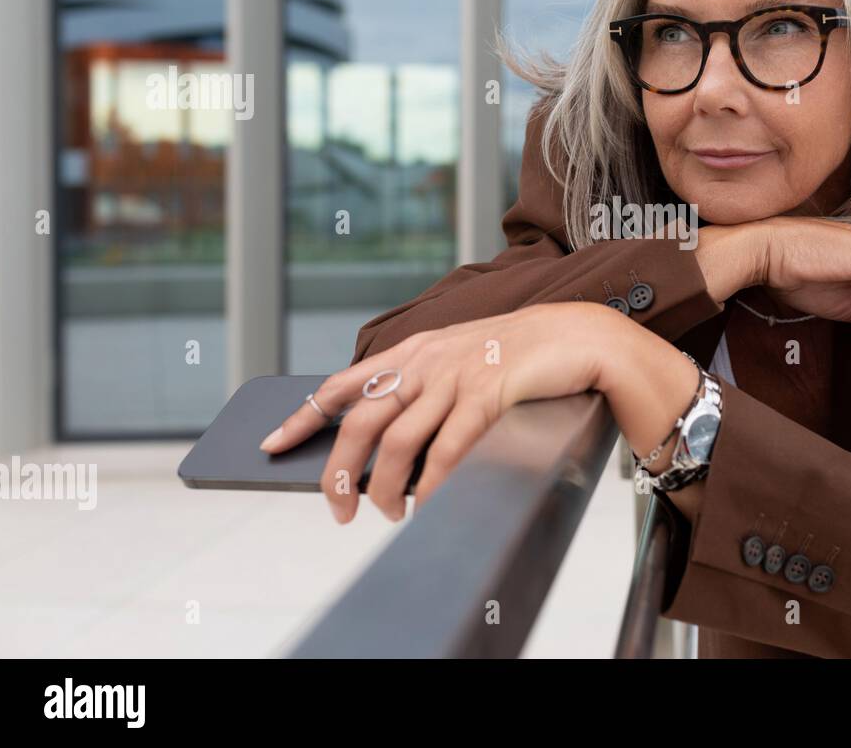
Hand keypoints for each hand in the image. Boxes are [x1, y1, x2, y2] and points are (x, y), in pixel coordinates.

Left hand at [261, 302, 619, 523]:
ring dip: (386, 489)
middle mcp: (426, 361)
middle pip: (361, 422)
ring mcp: (454, 377)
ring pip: (398, 443)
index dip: (305, 416)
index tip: (273, 443)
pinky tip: (430, 505)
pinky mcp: (486, 395)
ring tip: (389, 514)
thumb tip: (393, 446)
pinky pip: (448, 450)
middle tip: (339, 508)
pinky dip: (433, 485)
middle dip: (340, 472)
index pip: (343, 384)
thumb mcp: (460, 357)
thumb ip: (425, 387)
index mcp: (414, 351)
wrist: (576, 336)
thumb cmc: (520, 353)